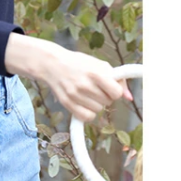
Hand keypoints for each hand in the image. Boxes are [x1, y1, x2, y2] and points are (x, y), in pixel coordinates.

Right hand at [4, 33, 133, 122]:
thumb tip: (129, 98)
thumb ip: (117, 79)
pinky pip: (86, 117)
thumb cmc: (78, 63)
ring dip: (96, 104)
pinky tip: (83, 103)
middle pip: (107, 102)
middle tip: (95, 87)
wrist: (51, 63)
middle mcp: (85, 85)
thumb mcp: (98, 64)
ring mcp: (75, 95)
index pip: (116, 93)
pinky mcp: (67, 103)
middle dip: (104, 96)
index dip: (114, 91)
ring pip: (98, 110)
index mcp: (95, 73)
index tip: (109, 86)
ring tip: (87, 93)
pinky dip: (88, 112)